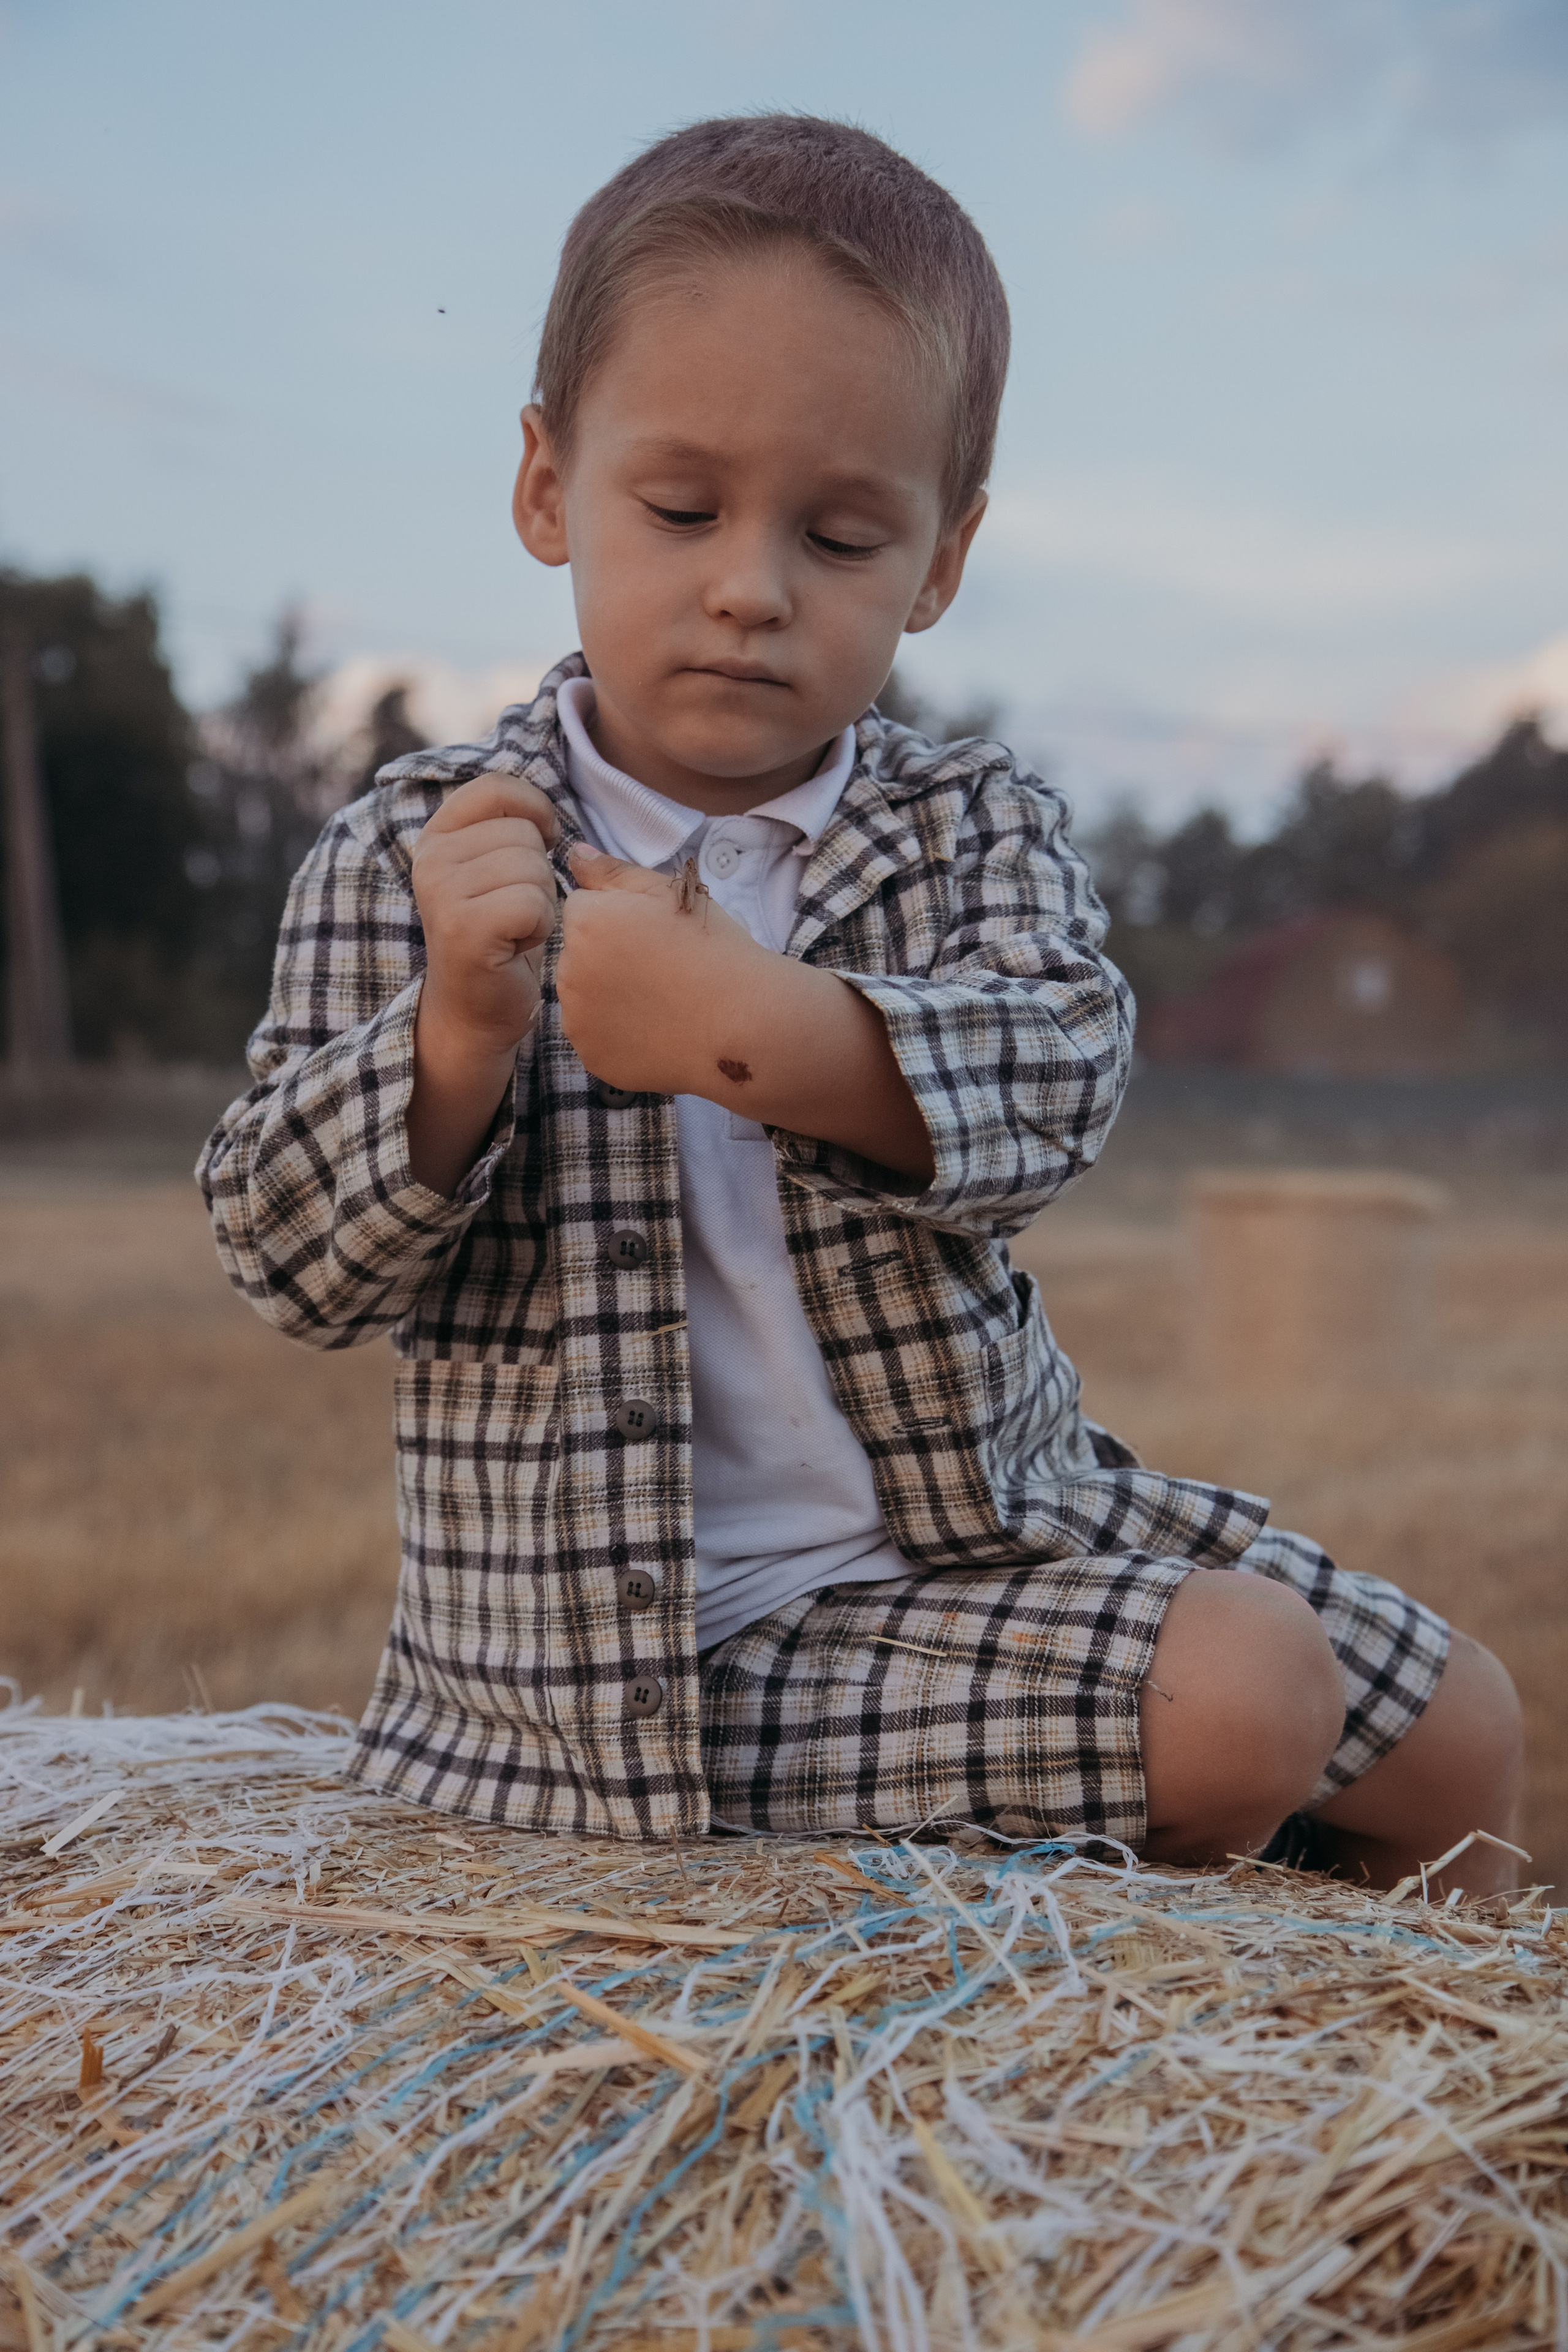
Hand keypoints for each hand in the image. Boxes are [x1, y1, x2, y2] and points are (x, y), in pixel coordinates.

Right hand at [410, 773, 560, 1055]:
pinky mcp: (465, 928)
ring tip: (515, 928)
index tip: (543, 842)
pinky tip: (517, 945)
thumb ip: (508, 826)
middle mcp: (431, 858)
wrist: (474, 1010)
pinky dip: (540, 928)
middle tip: (514, 910)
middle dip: (540, 874)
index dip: (536, 809)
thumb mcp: (496, 869)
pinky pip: (535, 903)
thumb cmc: (500, 935)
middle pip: (525, 833)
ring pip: (535, 868)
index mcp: (437, 835)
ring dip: (542, 903)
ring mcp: (443, 893)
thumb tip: (546, 801)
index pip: (497, 787)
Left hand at [557, 843, 765, 1093]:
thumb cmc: (713, 949)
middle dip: (607, 957)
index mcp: (584, 921)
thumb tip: (572, 854)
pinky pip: (597, 1038)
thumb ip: (612, 872)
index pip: (582, 909)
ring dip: (608, 996)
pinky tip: (656, 1030)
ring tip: (661, 1001)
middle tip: (660, 969)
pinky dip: (618, 1035)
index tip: (653, 934)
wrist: (743, 1022)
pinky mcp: (592, 1058)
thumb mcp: (668, 893)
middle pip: (578, 955)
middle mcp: (567, 970)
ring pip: (584, 998)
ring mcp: (577, 1020)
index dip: (618, 918)